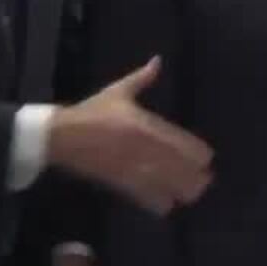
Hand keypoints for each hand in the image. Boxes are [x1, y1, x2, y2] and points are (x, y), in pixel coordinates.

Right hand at [49, 58, 213, 214]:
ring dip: (182, 191)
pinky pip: (146, 198)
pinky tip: (166, 205)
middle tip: (203, 181)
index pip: (186, 144)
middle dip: (197, 177)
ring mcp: (134, 167)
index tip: (206, 160)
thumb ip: (142, 78)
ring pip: (168, 186)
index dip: (200, 155)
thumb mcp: (118, 92)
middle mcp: (146, 148)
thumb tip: (157, 60)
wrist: (61, 135)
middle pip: (183, 169)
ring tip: (190, 195)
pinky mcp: (120, 183)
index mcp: (148, 125)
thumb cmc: (91, 112)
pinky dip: (158, 203)